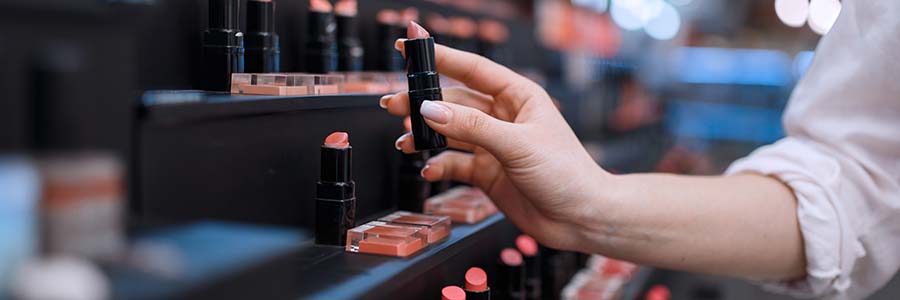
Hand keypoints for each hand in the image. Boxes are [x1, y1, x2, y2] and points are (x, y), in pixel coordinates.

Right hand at [381, 33, 609, 250]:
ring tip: (406, 142)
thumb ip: (472, 127)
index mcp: (518, 97)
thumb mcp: (517, 145)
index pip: (473, 69)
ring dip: (426, 137)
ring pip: (450, 133)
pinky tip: (430, 171)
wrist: (581, 219)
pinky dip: (439, 166)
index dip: (440, 58)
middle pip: (454, 102)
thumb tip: (431, 111)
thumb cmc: (567, 174)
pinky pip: (455, 164)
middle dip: (423, 103)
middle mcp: (503, 118)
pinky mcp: (488, 174)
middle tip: (393, 104)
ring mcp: (494, 146)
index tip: (410, 49)